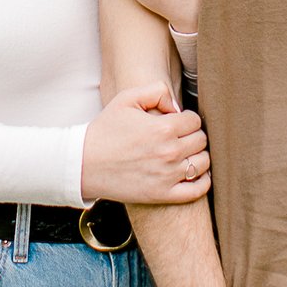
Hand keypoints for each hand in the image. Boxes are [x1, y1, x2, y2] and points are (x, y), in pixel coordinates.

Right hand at [79, 85, 209, 205]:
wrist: (83, 164)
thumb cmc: (104, 131)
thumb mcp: (125, 100)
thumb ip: (155, 91)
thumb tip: (176, 106)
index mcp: (163, 128)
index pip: (194, 120)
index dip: (186, 119)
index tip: (175, 122)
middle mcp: (170, 152)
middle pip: (201, 140)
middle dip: (192, 136)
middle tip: (178, 138)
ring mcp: (168, 175)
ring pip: (203, 163)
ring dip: (198, 157)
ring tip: (184, 155)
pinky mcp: (163, 194)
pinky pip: (198, 190)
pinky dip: (202, 182)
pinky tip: (193, 175)